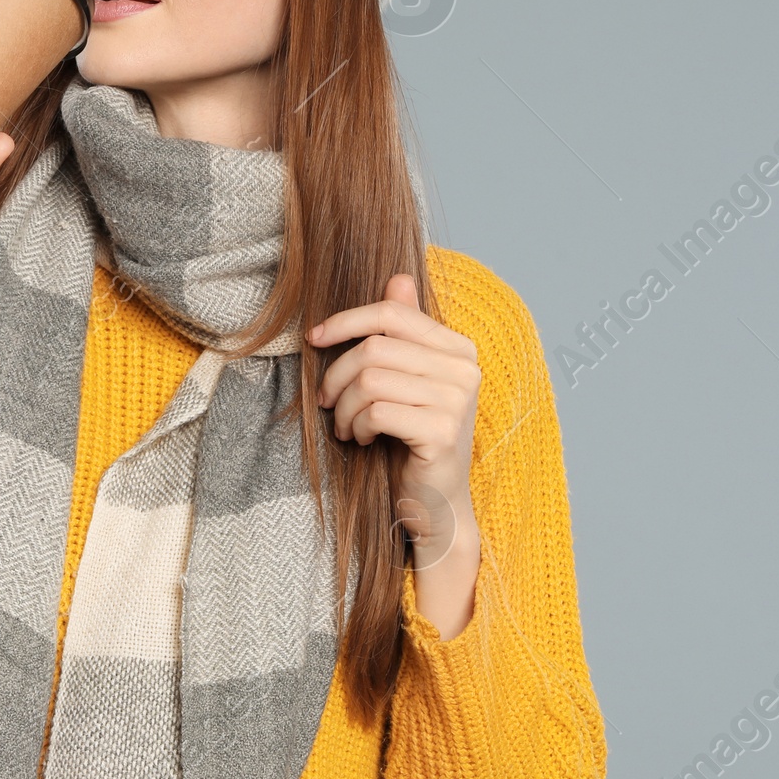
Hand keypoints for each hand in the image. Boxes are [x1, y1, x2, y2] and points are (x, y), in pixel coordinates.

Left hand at [309, 272, 481, 570]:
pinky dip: (355, 426)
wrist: (435, 501)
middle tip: (326, 401)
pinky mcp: (441, 432)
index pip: (392, 313)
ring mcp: (457, 401)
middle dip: (337, 375)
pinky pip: (376, 412)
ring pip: (370, 380)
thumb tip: (397, 277)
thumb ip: (404, 331)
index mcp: (457, 348)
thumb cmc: (413, 436)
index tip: (314, 338)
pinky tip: (360, 439)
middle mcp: (464, 369)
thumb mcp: (405, 379)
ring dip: (344, 407)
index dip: (346, 320)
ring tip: (345, 424)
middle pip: (375, 348)